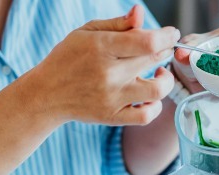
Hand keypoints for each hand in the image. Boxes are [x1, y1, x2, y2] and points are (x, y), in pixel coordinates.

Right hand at [29, 5, 178, 125]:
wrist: (47, 94)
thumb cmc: (68, 59)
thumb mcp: (87, 32)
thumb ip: (118, 24)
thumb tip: (140, 13)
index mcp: (102, 47)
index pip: (147, 41)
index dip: (166, 36)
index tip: (171, 34)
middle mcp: (109, 74)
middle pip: (154, 59)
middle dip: (166, 50)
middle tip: (162, 48)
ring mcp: (112, 98)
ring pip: (158, 90)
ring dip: (166, 79)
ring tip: (160, 73)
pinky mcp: (113, 117)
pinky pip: (146, 116)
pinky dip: (155, 106)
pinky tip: (150, 96)